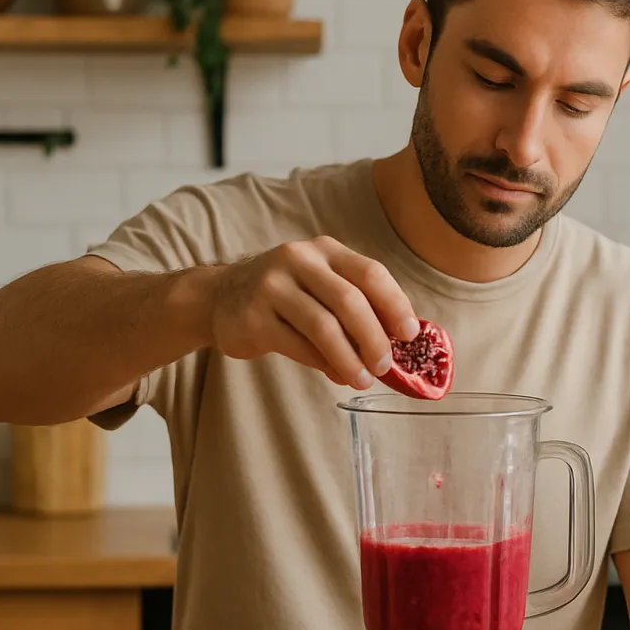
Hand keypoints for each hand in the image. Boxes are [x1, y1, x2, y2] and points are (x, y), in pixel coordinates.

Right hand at [208, 236, 420, 387]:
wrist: (220, 297)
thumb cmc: (285, 295)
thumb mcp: (320, 284)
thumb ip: (356, 304)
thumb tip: (397, 342)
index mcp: (325, 250)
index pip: (370, 273)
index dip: (395, 305)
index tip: (409, 335)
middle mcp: (298, 260)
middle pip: (349, 301)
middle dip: (374, 338)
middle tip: (384, 366)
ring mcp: (272, 287)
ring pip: (323, 327)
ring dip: (349, 359)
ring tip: (362, 378)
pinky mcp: (253, 317)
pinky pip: (298, 346)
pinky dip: (322, 364)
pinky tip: (336, 374)